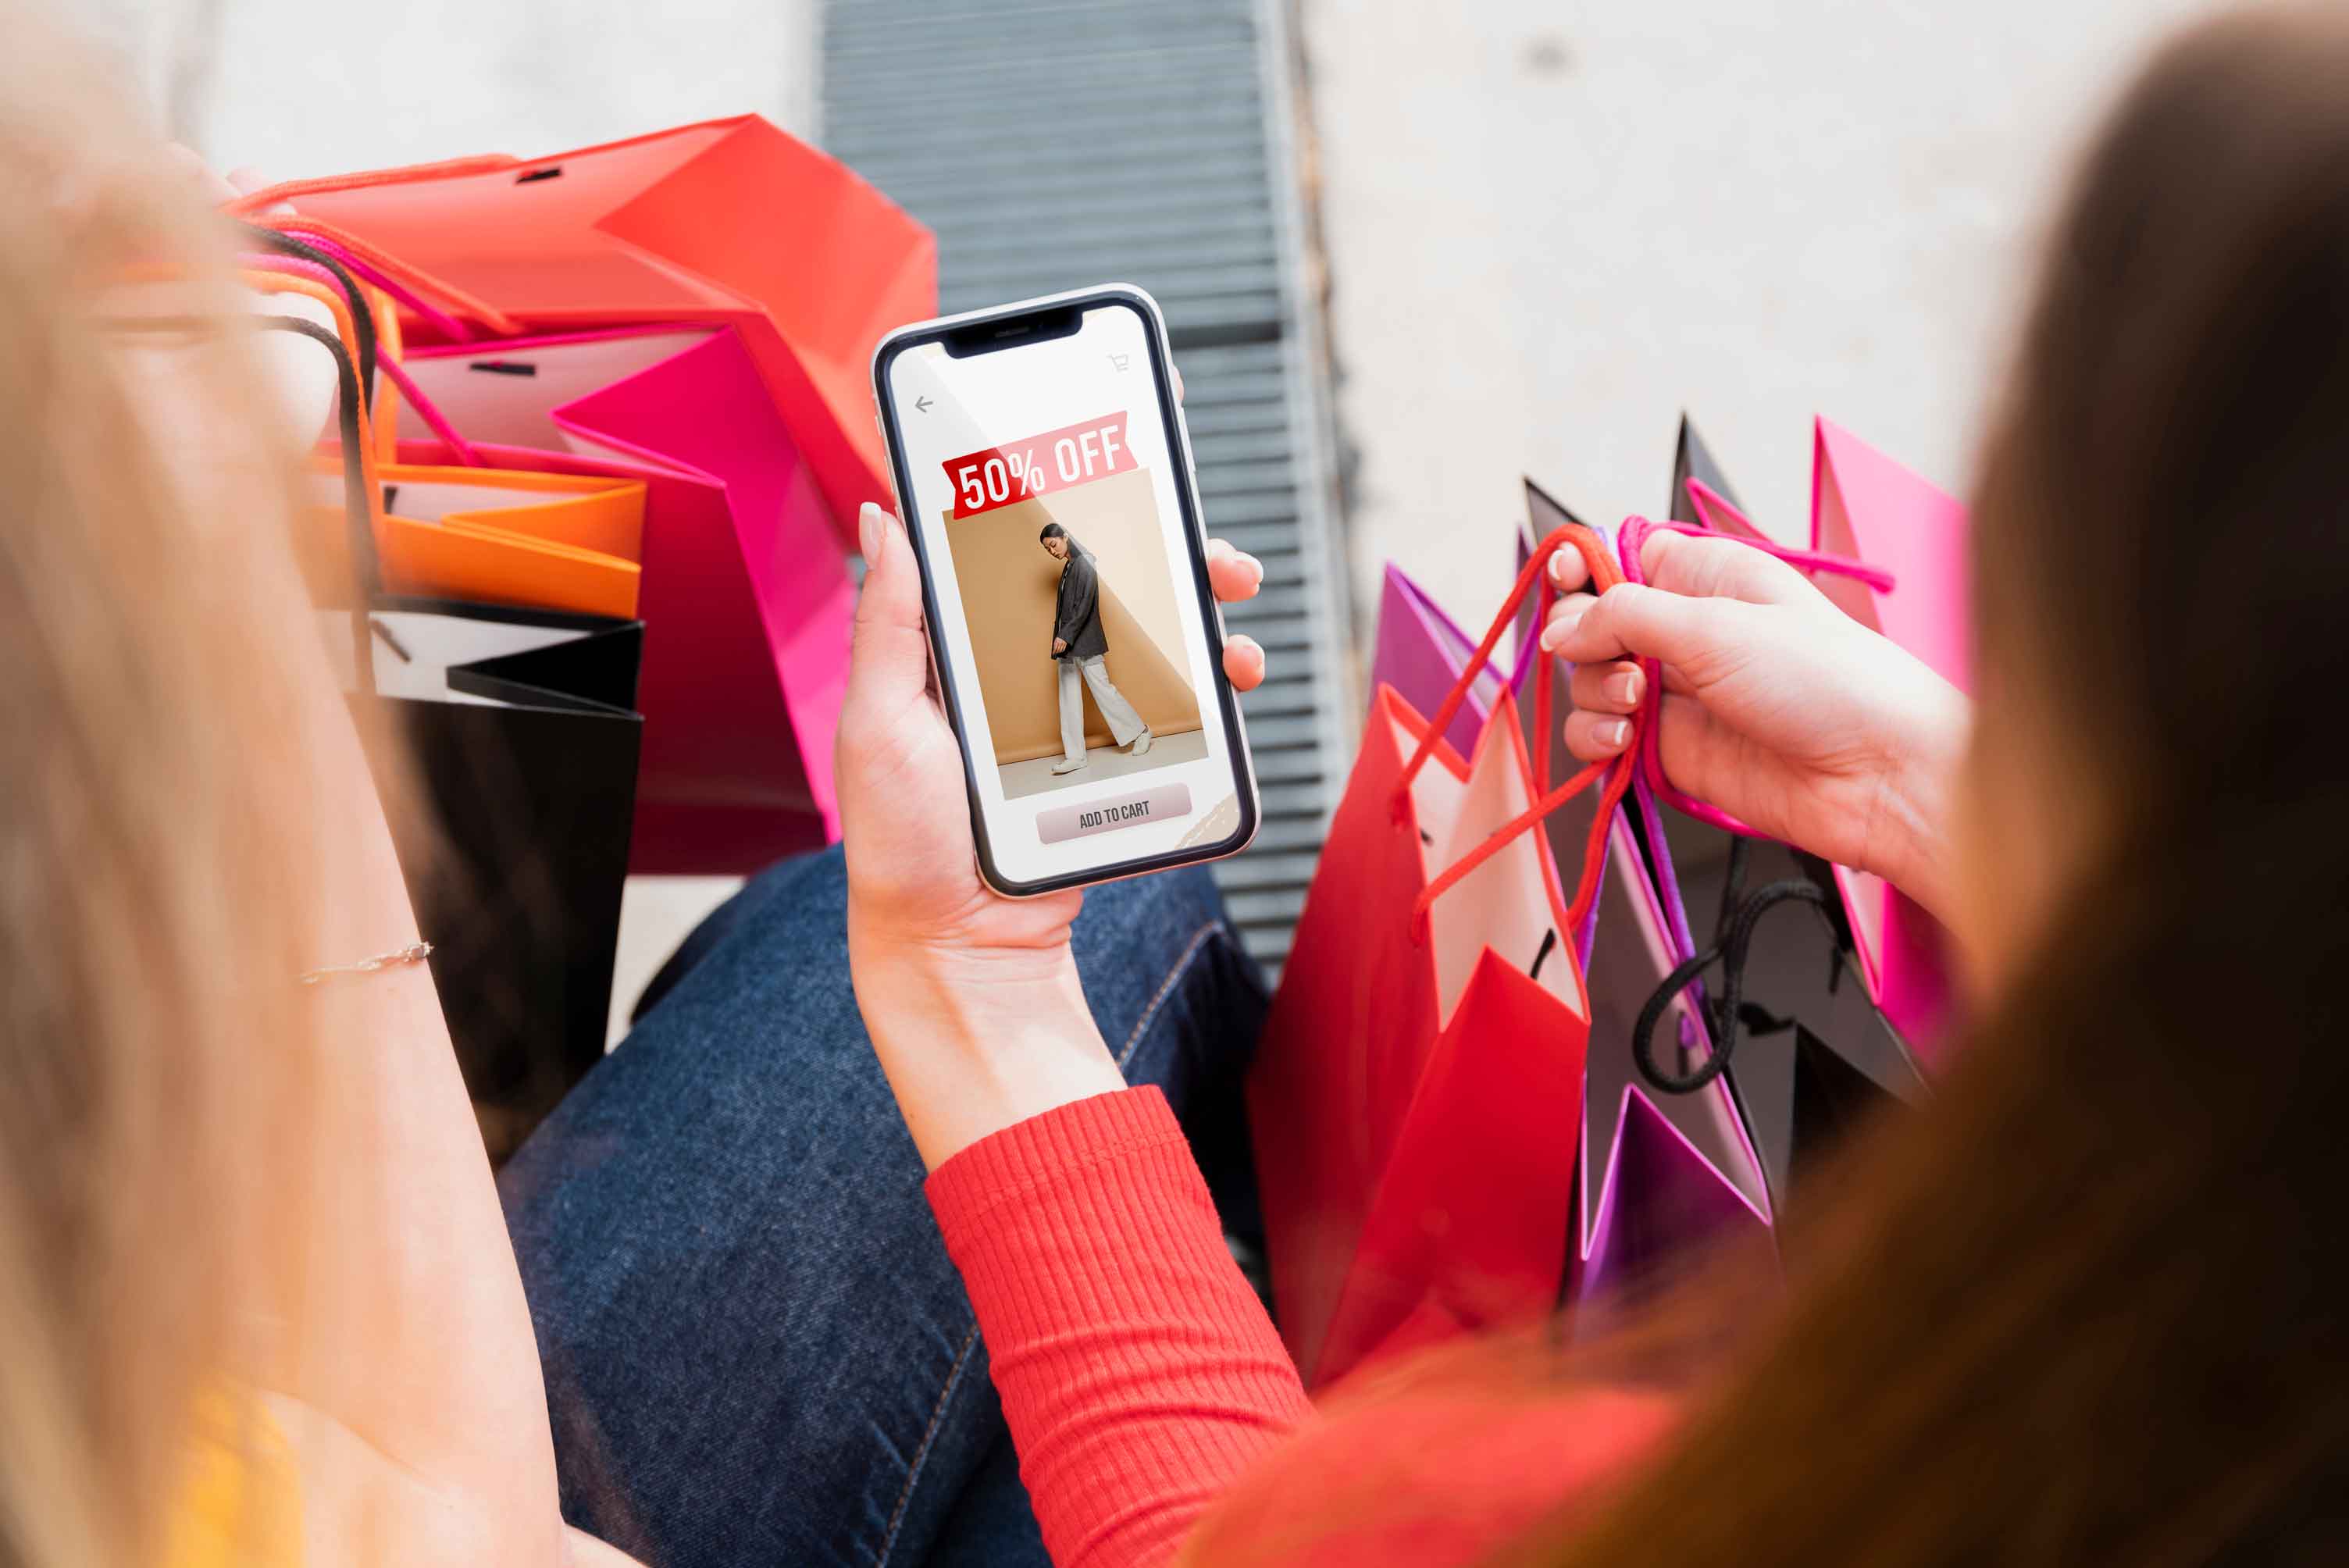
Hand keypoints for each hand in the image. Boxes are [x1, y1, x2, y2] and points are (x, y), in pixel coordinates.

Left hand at [840, 501, 1266, 1167]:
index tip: (1110, 458)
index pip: (1015, 554)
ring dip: (1203, 616)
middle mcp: (1020, 672)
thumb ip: (889, 622)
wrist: (961, 947)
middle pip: (1103, 588)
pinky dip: (1212, 689)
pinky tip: (1233, 680)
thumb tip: (884, 516)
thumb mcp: (879, 722)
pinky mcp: (1113, 764)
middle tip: (1208, 549)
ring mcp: (1073, 718)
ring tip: (1233, 611)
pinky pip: (1171, 714)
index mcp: (958, 650)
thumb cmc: (901, 843)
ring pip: (1150, 643)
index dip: (1063, 502)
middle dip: (1165, 554)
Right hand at [1544, 529, 1967, 917]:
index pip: (1617, 559)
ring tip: (1634, 709)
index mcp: (1705, 577)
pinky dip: (1597, 741)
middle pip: (1588, 624)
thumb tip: (1559, 628)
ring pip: (1586, 684)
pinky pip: (1601, 739)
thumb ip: (1624, 617)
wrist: (1877, 775)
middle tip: (1622, 664)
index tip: (1568, 582)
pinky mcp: (1667, 751)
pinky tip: (1625, 744)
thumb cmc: (1827, 682)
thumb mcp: (1717, 625)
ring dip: (1591, 696)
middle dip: (1585, 643)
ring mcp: (1674, 694)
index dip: (1582, 569)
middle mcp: (1684, 632)